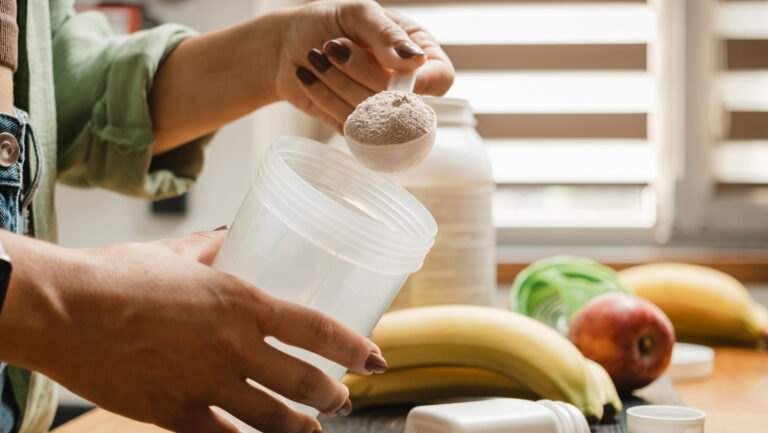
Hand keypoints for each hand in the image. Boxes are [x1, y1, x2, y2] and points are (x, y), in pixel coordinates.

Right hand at [0, 230, 385, 432]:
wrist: (62, 309)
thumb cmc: (117, 276)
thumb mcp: (177, 254)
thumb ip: (212, 248)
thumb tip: (230, 236)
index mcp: (241, 303)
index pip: (317, 330)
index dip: (354, 348)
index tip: (375, 360)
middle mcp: (233, 347)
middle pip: (305, 384)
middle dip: (334, 396)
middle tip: (344, 399)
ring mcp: (206, 385)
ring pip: (273, 420)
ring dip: (302, 428)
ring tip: (314, 429)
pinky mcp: (174, 414)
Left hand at [277, 0, 453, 131]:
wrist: (286, 44)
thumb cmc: (325, 22)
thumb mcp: (357, 13)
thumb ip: (385, 33)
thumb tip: (416, 61)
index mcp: (418, 53)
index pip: (440, 78)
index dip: (419, 79)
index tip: (386, 63)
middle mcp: (403, 85)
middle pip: (398, 99)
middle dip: (358, 69)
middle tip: (331, 46)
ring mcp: (379, 111)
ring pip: (370, 114)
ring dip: (335, 81)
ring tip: (315, 56)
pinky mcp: (355, 129)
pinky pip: (347, 126)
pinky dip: (323, 98)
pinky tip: (308, 76)